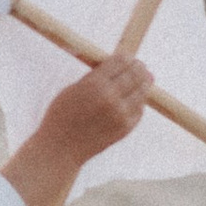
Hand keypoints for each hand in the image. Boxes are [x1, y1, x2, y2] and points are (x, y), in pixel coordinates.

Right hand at [4, 54, 156, 205]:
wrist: (60, 148)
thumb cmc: (63, 114)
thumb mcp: (74, 88)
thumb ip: (96, 76)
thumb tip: (121, 63)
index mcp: (95, 83)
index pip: (121, 61)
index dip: (126, 57)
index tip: (128, 58)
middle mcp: (110, 97)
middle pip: (136, 74)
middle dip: (139, 68)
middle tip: (140, 66)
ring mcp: (120, 114)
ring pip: (142, 91)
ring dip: (144, 83)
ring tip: (145, 79)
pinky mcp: (126, 128)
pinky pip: (139, 110)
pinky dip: (139, 102)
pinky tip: (136, 99)